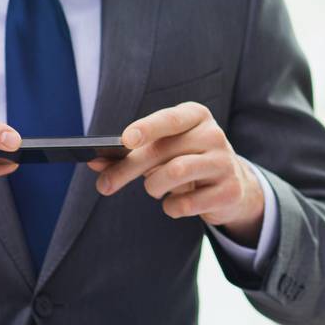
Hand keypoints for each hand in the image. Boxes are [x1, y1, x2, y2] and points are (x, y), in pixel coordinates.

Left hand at [87, 101, 264, 242]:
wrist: (230, 185)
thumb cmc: (184, 161)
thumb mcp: (160, 151)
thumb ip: (129, 154)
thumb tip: (94, 163)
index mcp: (196, 116)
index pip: (170, 119)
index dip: (148, 128)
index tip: (125, 140)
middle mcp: (213, 134)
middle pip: (164, 150)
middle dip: (128, 168)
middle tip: (104, 185)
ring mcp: (224, 162)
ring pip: (176, 172)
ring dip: (153, 186)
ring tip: (153, 189)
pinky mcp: (229, 190)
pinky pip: (188, 203)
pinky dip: (172, 207)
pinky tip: (175, 204)